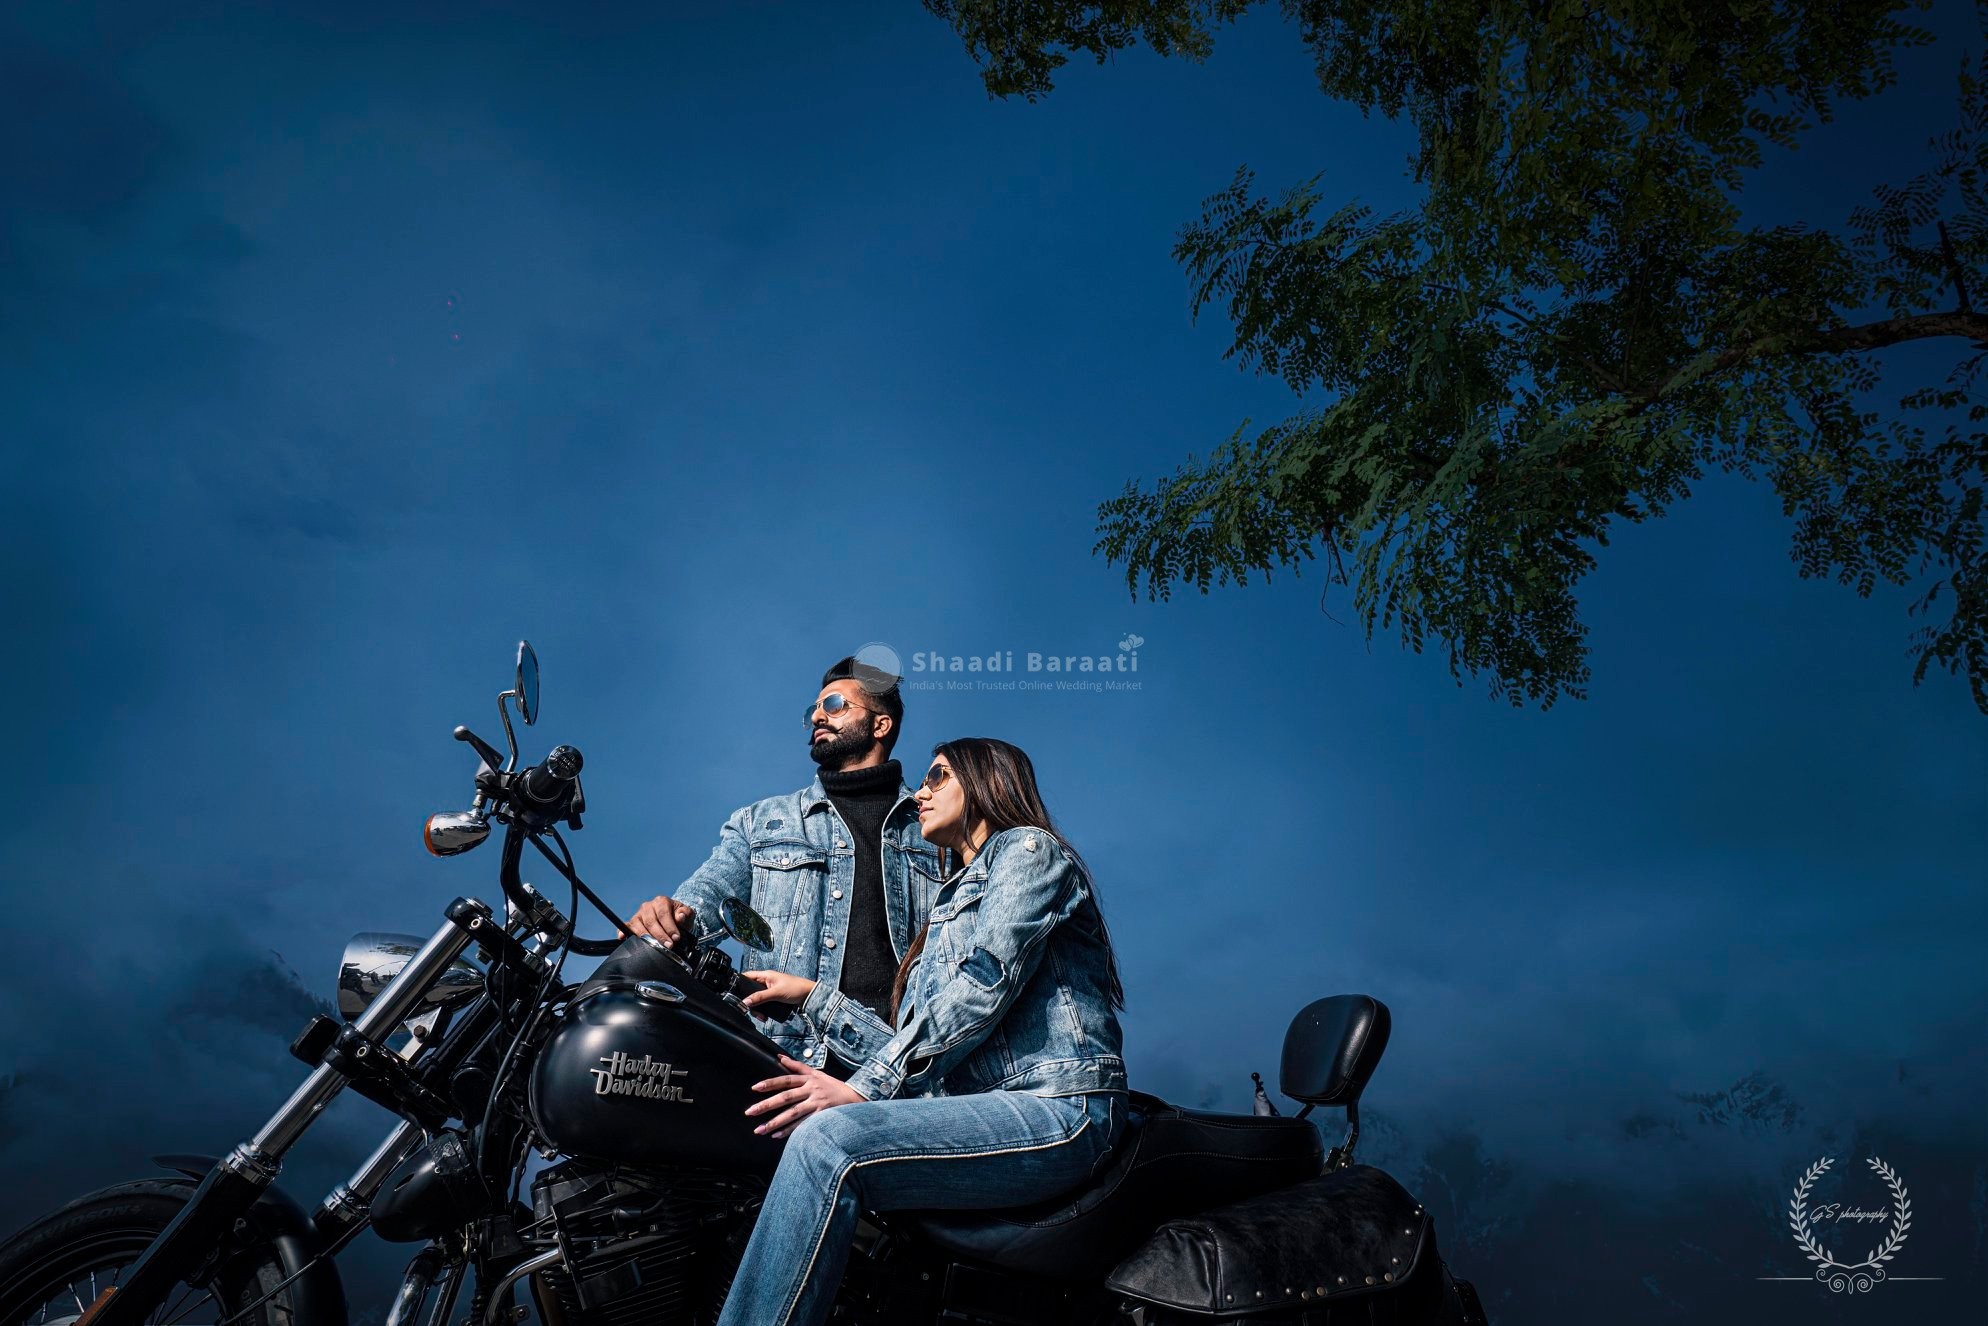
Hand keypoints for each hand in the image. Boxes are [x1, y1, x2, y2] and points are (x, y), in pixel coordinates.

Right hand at [628, 895, 695, 948]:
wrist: (674, 920)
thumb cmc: (679, 917)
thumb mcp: (687, 914)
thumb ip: (685, 914)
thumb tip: (680, 916)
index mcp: (661, 901)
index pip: (663, 914)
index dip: (669, 927)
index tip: (676, 938)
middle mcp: (648, 906)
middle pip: (651, 921)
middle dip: (660, 935)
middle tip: (668, 945)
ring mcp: (639, 915)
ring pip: (638, 925)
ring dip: (645, 937)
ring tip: (653, 946)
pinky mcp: (632, 923)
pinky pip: (626, 926)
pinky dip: (623, 931)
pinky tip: (622, 937)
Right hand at [739, 970, 815, 1017]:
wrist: (809, 996)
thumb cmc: (795, 989)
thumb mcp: (776, 993)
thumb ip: (760, 997)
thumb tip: (746, 1001)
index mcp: (765, 975)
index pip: (747, 976)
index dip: (739, 983)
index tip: (735, 994)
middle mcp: (766, 982)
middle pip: (750, 991)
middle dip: (750, 1002)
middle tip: (753, 1011)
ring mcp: (769, 990)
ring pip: (756, 999)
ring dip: (757, 1009)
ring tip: (762, 1017)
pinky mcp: (773, 998)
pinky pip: (763, 1004)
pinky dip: (763, 1010)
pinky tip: (765, 1016)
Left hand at [746, 1054, 865, 1137]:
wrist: (856, 1098)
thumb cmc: (833, 1086)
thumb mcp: (817, 1073)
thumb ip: (797, 1067)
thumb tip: (779, 1057)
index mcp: (809, 1079)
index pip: (786, 1080)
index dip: (770, 1083)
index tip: (755, 1088)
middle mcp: (811, 1090)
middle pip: (786, 1097)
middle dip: (766, 1105)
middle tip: (750, 1112)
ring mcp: (817, 1104)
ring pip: (792, 1113)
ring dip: (775, 1122)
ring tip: (759, 1130)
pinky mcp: (822, 1117)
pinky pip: (803, 1125)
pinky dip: (789, 1131)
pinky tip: (776, 1136)